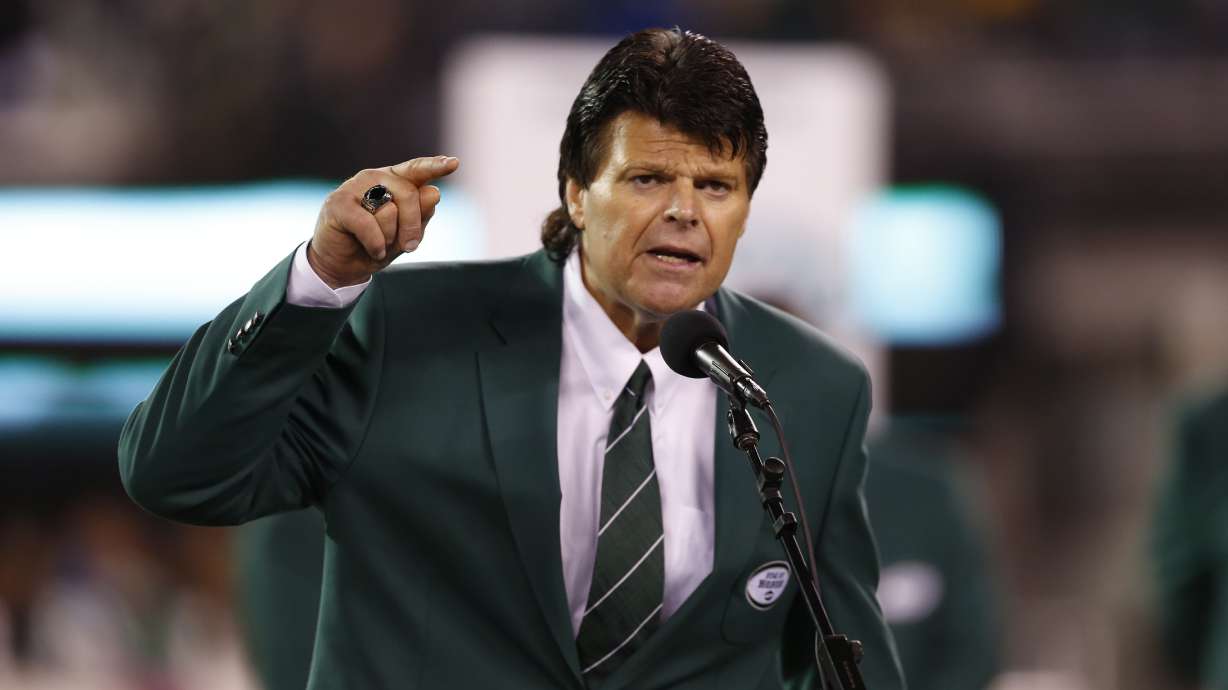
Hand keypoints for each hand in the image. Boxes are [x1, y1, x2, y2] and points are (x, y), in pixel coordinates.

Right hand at [307, 155, 459, 287]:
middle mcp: (375, 178)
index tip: (454, 163)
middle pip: (409, 194)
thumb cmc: (377, 245)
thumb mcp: (406, 235)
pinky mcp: (339, 203)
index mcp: (394, 181)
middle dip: (412, 226)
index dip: (435, 166)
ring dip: (389, 238)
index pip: (418, 170)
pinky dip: (376, 244)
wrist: (342, 265)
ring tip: (378, 243)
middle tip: (409, 246)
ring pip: (389, 210)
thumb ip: (421, 215)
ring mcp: (354, 187)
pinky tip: (372, 250)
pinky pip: (369, 225)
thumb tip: (433, 192)